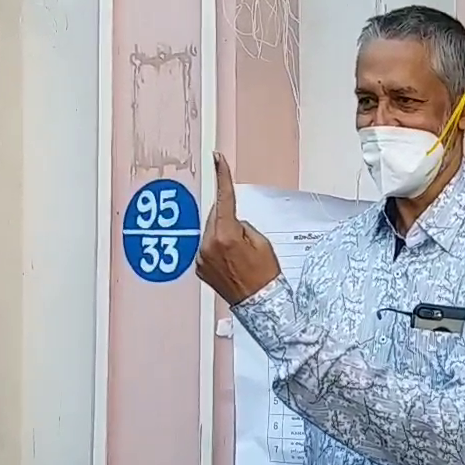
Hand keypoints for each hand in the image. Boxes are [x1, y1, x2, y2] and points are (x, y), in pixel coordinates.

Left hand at [196, 152, 281, 304]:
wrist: (260, 305)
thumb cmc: (265, 276)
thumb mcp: (261, 242)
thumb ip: (242, 225)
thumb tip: (231, 221)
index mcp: (226, 236)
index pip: (224, 199)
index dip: (222, 176)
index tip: (217, 159)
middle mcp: (208, 246)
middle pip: (215, 216)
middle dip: (228, 219)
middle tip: (245, 239)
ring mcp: (201, 258)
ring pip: (210, 232)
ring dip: (223, 236)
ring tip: (238, 255)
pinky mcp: (199, 268)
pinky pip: (207, 248)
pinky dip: (217, 249)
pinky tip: (230, 262)